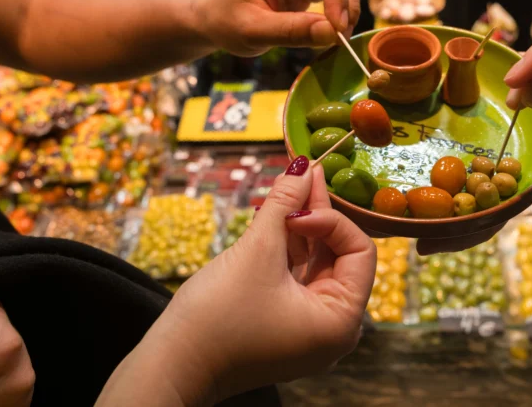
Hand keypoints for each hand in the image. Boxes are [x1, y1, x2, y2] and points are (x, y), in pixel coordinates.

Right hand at [96, 158, 375, 405]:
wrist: (172, 365)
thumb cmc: (217, 319)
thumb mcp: (256, 252)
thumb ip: (284, 205)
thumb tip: (301, 167)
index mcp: (342, 321)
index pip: (360, 252)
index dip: (331, 220)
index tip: (295, 208)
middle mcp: (333, 329)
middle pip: (338, 256)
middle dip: (317, 215)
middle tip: (303, 172)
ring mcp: (308, 328)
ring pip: (314, 264)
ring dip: (300, 227)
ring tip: (290, 185)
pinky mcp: (284, 324)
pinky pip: (295, 278)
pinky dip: (286, 248)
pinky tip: (276, 215)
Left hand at [197, 0, 361, 56]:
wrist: (218, 19)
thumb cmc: (228, 22)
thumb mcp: (254, 32)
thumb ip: (291, 32)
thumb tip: (332, 34)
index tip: (338, 28)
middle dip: (346, 3)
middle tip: (341, 38)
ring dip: (347, 6)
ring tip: (337, 36)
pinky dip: (341, 8)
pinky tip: (332, 28)